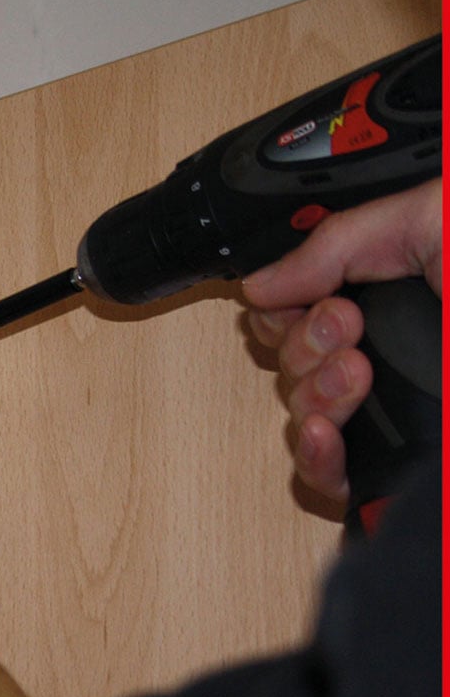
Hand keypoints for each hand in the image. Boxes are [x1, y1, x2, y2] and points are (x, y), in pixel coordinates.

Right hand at [243, 180, 441, 502]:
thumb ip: (340, 240)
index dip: (288, 302)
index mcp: (407, 294)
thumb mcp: (435, 220)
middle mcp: (398, 354)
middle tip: (347, 325)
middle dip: (302, 341)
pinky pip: (323, 476)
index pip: (306, 305)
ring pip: (303, 414)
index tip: (308, 292)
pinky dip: (315, 453)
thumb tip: (263, 281)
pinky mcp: (403, 469)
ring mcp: (399, 414)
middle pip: (293, 360)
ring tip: (356, 374)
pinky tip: (330, 429)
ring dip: (313, 390)